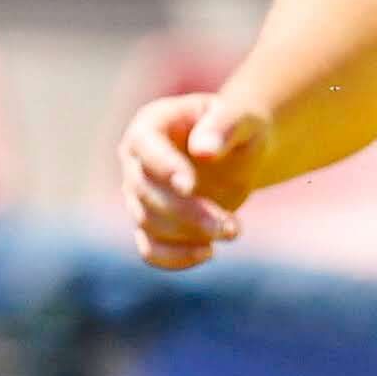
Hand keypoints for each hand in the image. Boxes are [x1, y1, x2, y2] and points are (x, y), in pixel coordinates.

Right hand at [118, 91, 261, 270]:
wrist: (238, 153)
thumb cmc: (237, 128)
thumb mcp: (240, 118)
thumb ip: (223, 126)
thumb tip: (204, 150)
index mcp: (151, 124)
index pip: (145, 146)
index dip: (163, 167)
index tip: (190, 186)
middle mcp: (136, 160)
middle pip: (145, 192)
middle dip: (187, 212)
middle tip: (232, 226)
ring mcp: (139, 195)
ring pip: (148, 223)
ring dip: (189, 235)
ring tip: (233, 231)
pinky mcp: (151, 224)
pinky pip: (149, 249)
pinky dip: (175, 258)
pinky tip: (208, 252)